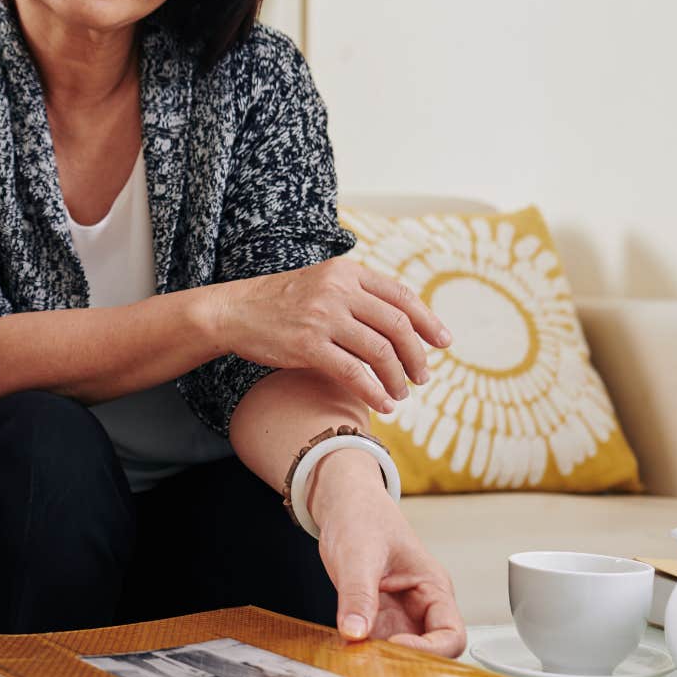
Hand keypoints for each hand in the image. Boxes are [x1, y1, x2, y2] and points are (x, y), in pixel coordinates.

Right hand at [208, 257, 451, 413]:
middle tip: (422, 376)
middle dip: (417, 356)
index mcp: (347, 272)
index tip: (443, 342)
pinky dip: (374, 392)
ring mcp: (323, 317)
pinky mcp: (307, 345)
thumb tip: (401, 323)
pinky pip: (353, 373)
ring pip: (380, 351)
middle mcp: (339, 290)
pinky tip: (382, 404)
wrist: (234, 311)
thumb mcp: (322, 283)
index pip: (401, 296)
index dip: (428, 321)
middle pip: (397, 325)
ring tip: (402, 394)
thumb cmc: (280, 301)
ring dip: (398, 378)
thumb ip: (357, 295)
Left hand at [311, 450, 465, 656]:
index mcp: (433, 587)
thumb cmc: (362, 515)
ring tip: (356, 660)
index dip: (429, 650)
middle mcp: (420, 606)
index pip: (451, 635)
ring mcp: (397, 613)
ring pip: (399, 653)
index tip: (394, 645)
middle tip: (372, 661)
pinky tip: (345, 652)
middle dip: (404, 661)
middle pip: (429, 652)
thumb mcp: (359, 552)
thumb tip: (355, 632)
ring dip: (381, 660)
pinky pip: (374, 643)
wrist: (341, 503)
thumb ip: (357, 593)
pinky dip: (363, 651)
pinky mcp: (374, 615)